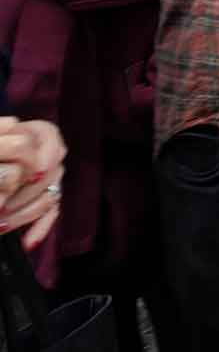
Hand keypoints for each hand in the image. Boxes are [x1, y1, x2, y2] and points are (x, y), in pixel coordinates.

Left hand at [0, 118, 64, 247]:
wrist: (1, 158)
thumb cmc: (0, 146)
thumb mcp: (2, 137)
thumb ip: (10, 145)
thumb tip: (27, 163)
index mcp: (44, 134)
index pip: (54, 146)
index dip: (44, 160)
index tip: (35, 173)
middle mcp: (54, 156)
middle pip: (49, 177)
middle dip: (23, 196)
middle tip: (1, 207)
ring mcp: (55, 178)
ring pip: (48, 199)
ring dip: (24, 215)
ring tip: (0, 225)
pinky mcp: (51, 198)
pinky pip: (51, 215)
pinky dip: (39, 229)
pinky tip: (27, 242)